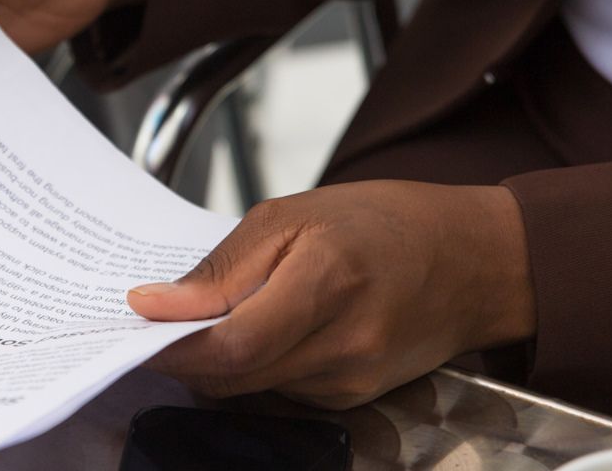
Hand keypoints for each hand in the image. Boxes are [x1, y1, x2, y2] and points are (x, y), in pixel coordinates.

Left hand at [128, 180, 533, 409]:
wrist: (473, 261)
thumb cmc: (385, 224)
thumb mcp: (294, 215)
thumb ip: (223, 268)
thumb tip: (156, 304)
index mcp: (329, 281)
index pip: (230, 344)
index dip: (172, 344)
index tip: (137, 322)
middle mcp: (345, 344)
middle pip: (232, 375)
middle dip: (184, 353)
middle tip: (162, 320)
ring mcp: (353, 379)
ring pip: (250, 387)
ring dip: (220, 359)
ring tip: (222, 312)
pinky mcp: (354, 397)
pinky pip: (280, 389)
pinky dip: (256, 365)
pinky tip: (266, 328)